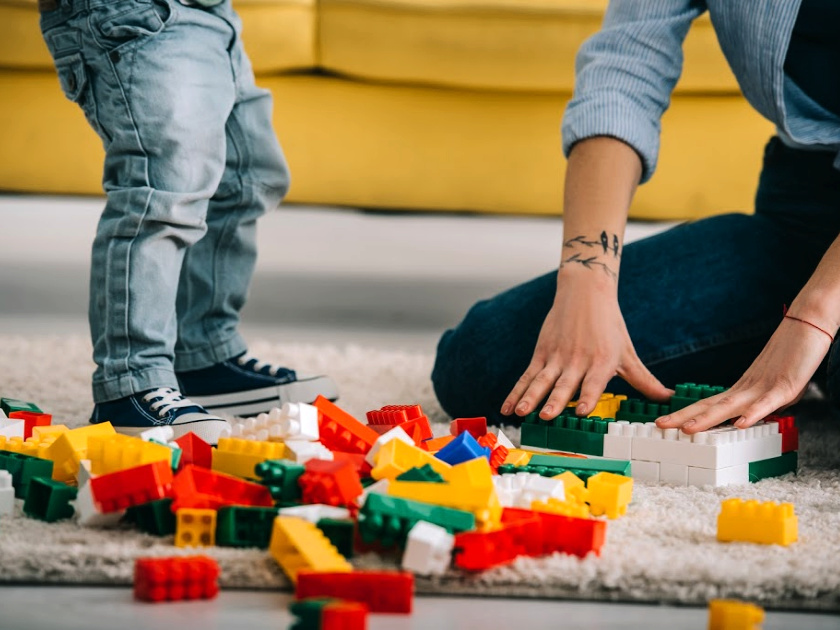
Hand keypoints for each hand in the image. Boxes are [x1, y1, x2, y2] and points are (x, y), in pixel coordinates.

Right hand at [500, 268, 671, 418]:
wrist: (585, 291)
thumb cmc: (609, 324)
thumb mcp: (628, 353)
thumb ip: (644, 379)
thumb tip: (669, 397)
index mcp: (602, 361)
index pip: (594, 383)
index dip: (586, 397)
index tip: (580, 411)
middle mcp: (578, 360)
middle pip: (564, 384)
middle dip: (554, 401)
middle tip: (546, 416)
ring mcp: (557, 356)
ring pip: (541, 381)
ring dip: (530, 397)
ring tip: (521, 412)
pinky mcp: (542, 353)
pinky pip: (527, 376)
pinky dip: (516, 392)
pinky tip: (508, 407)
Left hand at [655, 316, 832, 433]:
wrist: (808, 324)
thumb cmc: (791, 355)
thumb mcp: (770, 387)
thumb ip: (758, 403)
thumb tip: (749, 417)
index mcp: (741, 390)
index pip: (707, 405)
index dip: (685, 415)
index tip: (665, 422)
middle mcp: (746, 388)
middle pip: (710, 406)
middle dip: (683, 417)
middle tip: (659, 424)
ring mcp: (763, 387)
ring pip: (730, 406)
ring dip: (708, 418)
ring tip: (687, 428)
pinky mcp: (785, 386)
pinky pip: (767, 403)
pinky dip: (753, 414)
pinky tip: (739, 423)